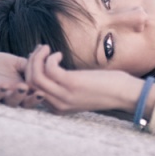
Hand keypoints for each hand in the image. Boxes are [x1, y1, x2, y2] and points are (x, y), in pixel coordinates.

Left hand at [0, 52, 41, 107]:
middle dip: (18, 96)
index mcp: (16, 91)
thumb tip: (47, 60)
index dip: (34, 98)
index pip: (28, 98)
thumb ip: (30, 65)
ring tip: (4, 86)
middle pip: (12, 102)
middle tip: (22, 88)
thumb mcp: (16, 63)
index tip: (41, 93)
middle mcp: (3, 96)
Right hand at [25, 45, 139, 113]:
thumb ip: (65, 86)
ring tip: (44, 48)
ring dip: (36, 58)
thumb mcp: (80, 91)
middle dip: (30, 62)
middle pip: (29, 83)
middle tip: (39, 50)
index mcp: (58, 107)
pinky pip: (49, 69)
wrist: (125, 94)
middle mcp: (57, 104)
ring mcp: (63, 95)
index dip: (30, 71)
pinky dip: (50, 58)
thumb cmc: (106, 88)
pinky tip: (59, 54)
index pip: (32, 90)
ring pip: (34, 76)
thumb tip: (52, 69)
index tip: (37, 58)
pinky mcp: (71, 84)